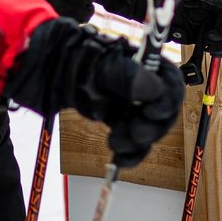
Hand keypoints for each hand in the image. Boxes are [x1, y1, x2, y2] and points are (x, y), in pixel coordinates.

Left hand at [2, 18, 183, 167]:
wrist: (49, 72)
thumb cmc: (76, 59)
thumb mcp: (101, 66)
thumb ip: (128, 76)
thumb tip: (154, 89)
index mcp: (147, 66)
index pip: (172, 83)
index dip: (168, 100)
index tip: (152, 112)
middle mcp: (145, 86)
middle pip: (163, 112)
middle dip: (152, 127)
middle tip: (135, 133)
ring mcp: (132, 105)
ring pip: (149, 131)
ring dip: (138, 143)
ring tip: (116, 144)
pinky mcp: (121, 121)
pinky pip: (133, 142)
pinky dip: (130, 154)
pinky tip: (119, 160)